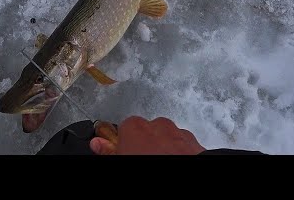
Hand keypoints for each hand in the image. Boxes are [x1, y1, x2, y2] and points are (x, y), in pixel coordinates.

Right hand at [90, 116, 205, 154]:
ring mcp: (178, 132)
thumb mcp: (120, 157)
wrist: (183, 169)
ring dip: (163, 150)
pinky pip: (184, 146)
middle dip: (145, 146)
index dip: (125, 145)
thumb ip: (108, 150)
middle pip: (146, 133)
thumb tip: (97, 144)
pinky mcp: (195, 143)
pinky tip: (175, 161)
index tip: (124, 153)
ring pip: (167, 139)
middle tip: (142, 158)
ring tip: (159, 162)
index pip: (124, 130)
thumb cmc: (146, 160)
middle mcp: (157, 124)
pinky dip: (180, 153)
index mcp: (134, 127)